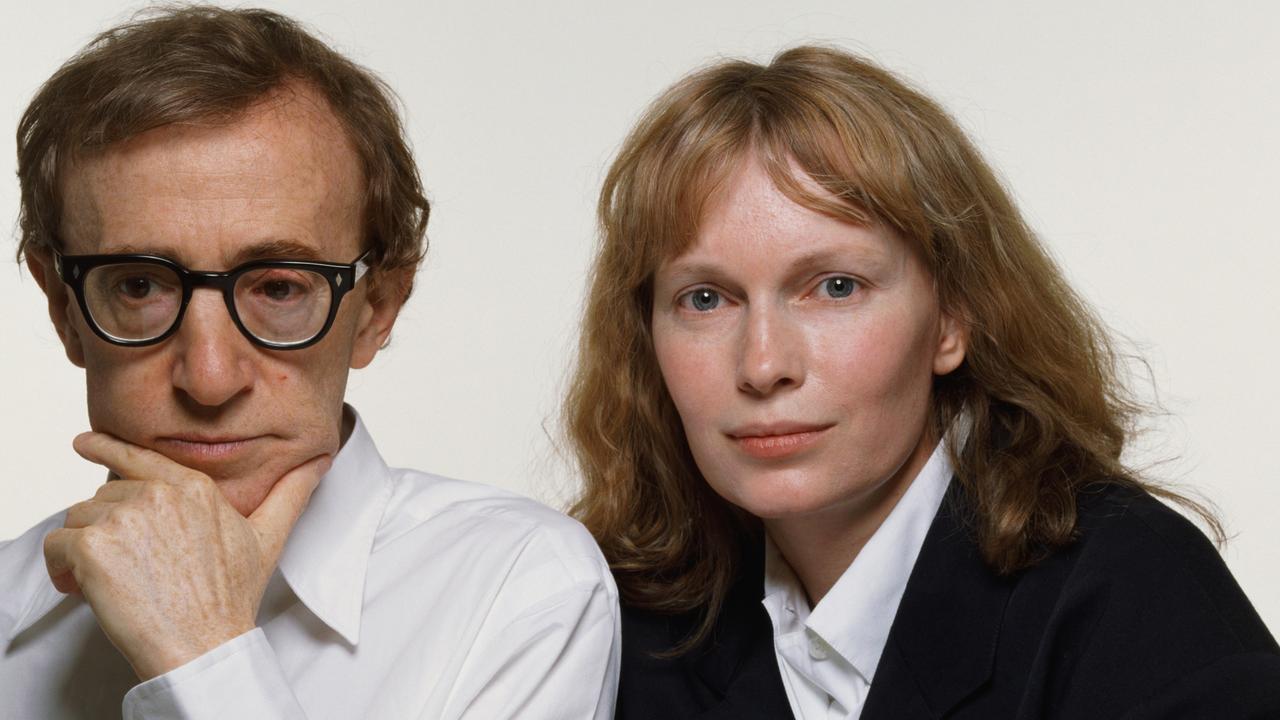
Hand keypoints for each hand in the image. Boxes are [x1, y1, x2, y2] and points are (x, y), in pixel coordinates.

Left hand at [43, 432, 330, 680]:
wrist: (205, 642)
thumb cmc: (232, 597)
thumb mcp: (269, 537)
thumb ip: (291, 493)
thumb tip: (319, 462)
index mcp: (195, 487)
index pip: (139, 457)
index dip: (107, 447)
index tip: (86, 442)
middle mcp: (159, 494)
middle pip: (104, 496)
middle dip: (106, 530)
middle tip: (125, 569)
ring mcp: (126, 518)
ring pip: (79, 519)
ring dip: (84, 550)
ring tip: (108, 582)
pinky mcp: (95, 546)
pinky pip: (58, 546)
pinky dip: (62, 570)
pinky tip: (84, 588)